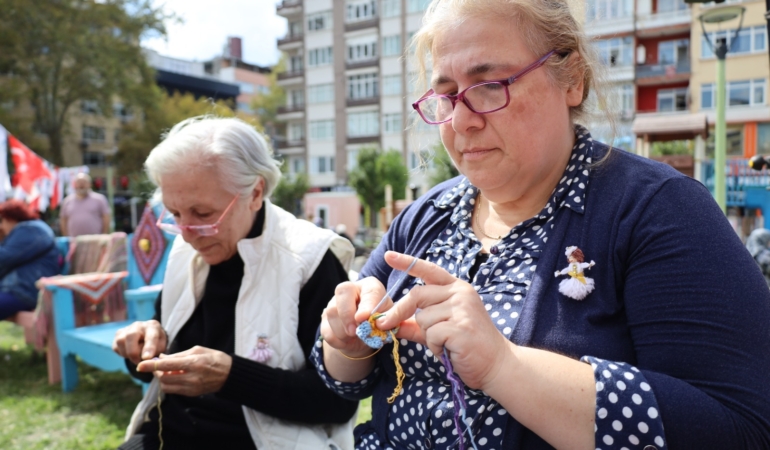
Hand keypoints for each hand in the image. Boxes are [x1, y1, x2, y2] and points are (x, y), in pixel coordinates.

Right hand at [113, 320, 166, 364]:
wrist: (147, 336)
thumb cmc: (156, 343)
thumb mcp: (161, 347)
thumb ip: (154, 353)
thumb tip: (144, 360)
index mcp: (153, 326)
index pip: (151, 336)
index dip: (148, 347)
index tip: (146, 358)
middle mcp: (139, 325)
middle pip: (131, 336)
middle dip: (133, 352)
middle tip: (138, 362)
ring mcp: (127, 328)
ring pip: (121, 341)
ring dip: (127, 354)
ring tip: (135, 358)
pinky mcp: (118, 334)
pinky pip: (116, 347)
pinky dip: (122, 354)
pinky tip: (130, 353)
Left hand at [136, 346, 232, 395]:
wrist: (229, 374)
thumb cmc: (214, 358)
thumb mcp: (197, 350)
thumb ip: (178, 355)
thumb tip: (161, 357)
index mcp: (193, 363)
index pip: (166, 365)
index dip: (151, 366)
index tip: (140, 365)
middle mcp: (191, 377)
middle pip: (163, 378)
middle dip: (157, 372)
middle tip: (159, 365)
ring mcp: (191, 388)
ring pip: (166, 386)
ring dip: (163, 379)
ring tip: (169, 371)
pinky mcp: (191, 394)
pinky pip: (173, 390)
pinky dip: (170, 383)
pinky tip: (175, 376)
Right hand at [320, 277, 391, 357]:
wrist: (364, 336)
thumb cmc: (379, 323)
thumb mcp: (389, 321)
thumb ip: (389, 321)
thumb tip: (386, 325)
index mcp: (371, 286)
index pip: (369, 290)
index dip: (367, 304)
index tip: (365, 318)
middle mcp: (351, 289)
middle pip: (342, 291)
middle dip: (347, 314)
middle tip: (354, 331)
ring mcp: (334, 302)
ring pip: (332, 312)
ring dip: (343, 331)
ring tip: (354, 338)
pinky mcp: (325, 317)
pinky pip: (326, 329)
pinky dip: (337, 340)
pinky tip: (346, 342)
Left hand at [376, 251, 511, 390]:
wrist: (497, 364)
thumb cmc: (467, 346)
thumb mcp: (439, 330)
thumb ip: (416, 324)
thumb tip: (390, 323)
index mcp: (456, 288)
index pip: (429, 270)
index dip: (407, 262)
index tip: (388, 255)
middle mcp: (460, 293)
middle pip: (417, 295)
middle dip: (399, 312)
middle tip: (384, 324)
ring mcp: (463, 309)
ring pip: (422, 318)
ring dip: (428, 336)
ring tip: (446, 343)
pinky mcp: (461, 327)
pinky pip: (431, 335)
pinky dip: (435, 346)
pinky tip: (450, 349)